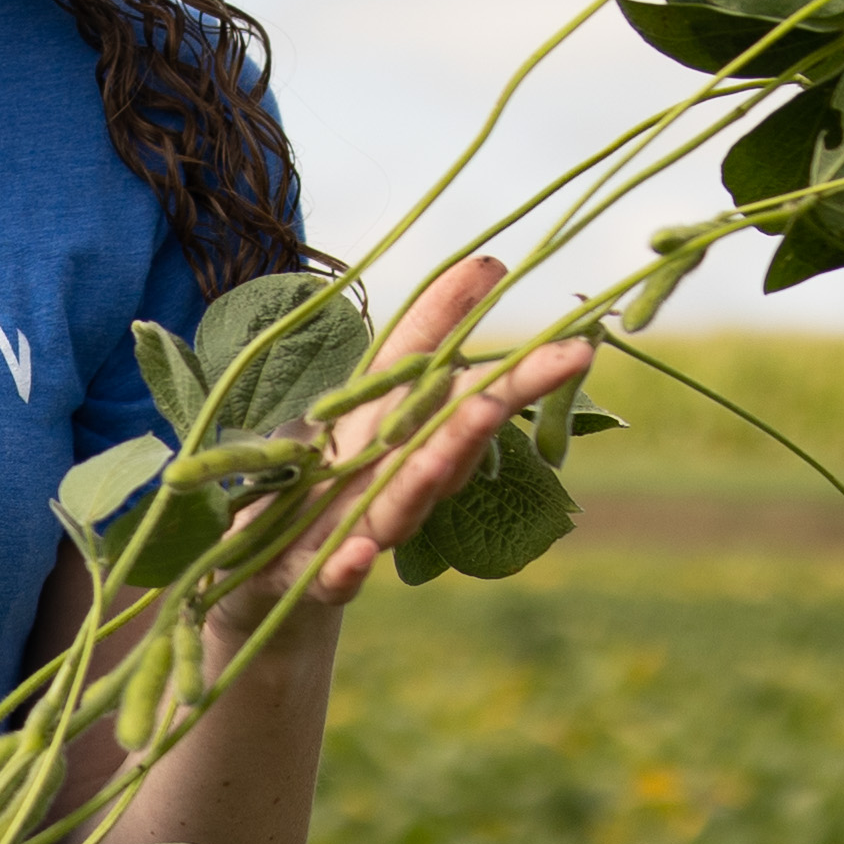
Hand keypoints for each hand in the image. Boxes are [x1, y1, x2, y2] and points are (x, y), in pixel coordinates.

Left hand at [229, 254, 596, 622]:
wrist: (263, 578)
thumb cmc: (324, 478)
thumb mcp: (361, 398)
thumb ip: (422, 334)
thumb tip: (488, 265)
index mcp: (407, 438)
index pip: (466, 397)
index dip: (519, 374)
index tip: (580, 347)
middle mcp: (393, 486)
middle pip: (448, 448)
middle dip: (490, 413)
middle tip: (549, 380)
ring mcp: (352, 533)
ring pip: (401, 505)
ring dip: (430, 476)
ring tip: (454, 445)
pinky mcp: (303, 576)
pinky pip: (330, 576)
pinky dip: (347, 570)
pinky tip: (358, 558)